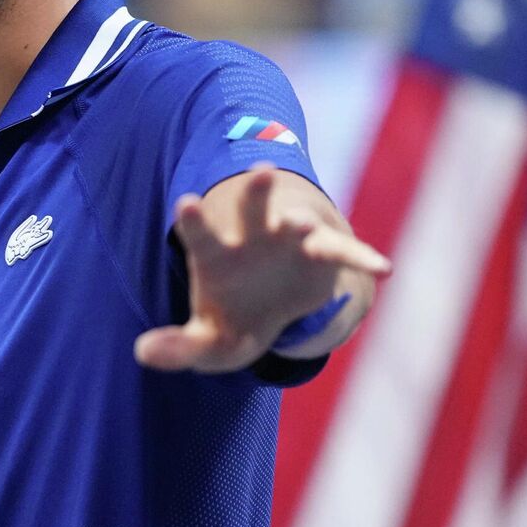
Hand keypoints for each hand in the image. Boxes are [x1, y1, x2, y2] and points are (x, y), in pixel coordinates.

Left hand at [135, 165, 387, 372]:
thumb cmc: (233, 317)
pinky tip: (384, 269)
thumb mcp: (209, 341)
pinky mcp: (322, 254)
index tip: (186, 203)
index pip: (201, 233)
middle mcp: (252, 237)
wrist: (275, 306)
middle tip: (260, 174)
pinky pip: (343, 255)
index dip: (195, 219)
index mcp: (216, 253)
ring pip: (297, 223)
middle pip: (252, 210)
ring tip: (300, 223)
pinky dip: (362, 260)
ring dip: (301, 221)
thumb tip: (142, 352)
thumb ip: (179, 347)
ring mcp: (289, 240)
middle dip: (257, 192)